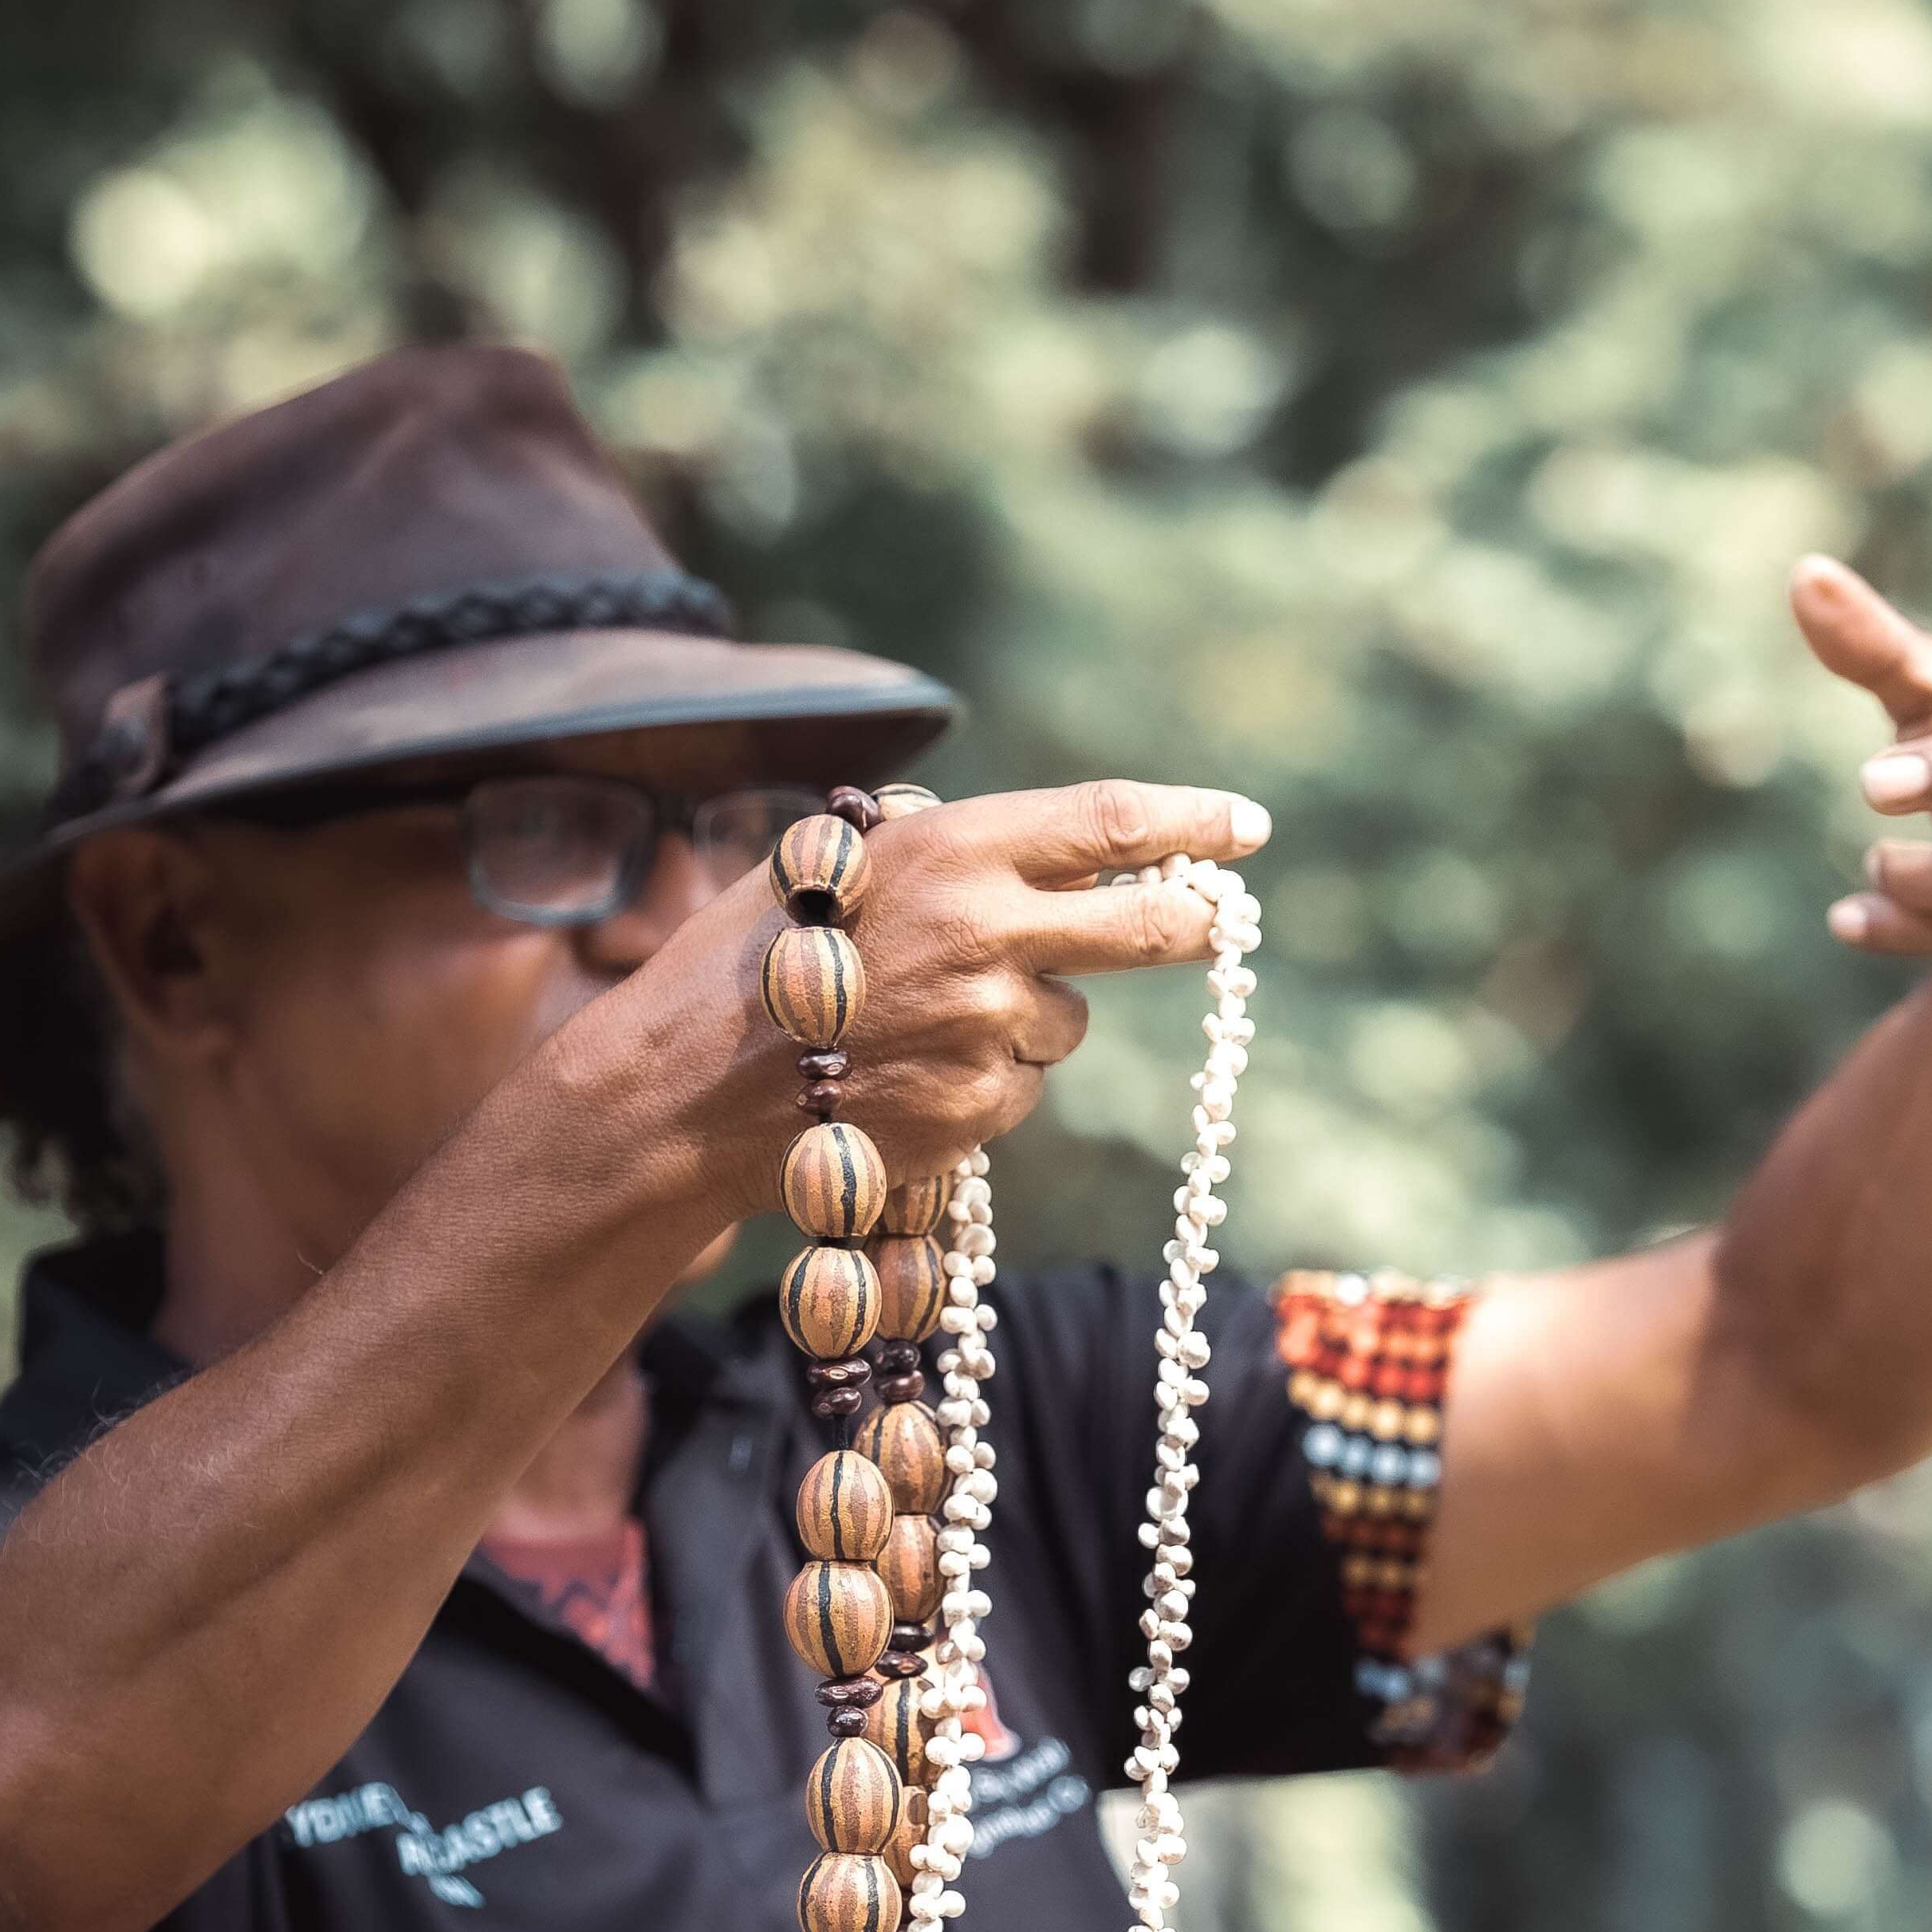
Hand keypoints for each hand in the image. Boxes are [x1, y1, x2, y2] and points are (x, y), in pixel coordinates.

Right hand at [648, 778, 1264, 1216]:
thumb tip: (1036, 850)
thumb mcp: (831, 862)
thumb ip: (940, 850)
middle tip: (1216, 921)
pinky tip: (903, 1076)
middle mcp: (989, 934)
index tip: (1246, 825)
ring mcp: (990, 1030)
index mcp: (956, 850)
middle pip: (1149, 928)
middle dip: (1193, 924)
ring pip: (1064, 1019)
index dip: (1193, 822)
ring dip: (1024, 1017)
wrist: (685, 1089)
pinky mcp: (978, 1110)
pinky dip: (980, 1082)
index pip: (1112, 823)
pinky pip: (1018, 1087)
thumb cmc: (745, 962)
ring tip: (920, 1022)